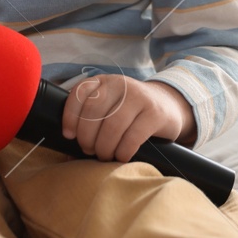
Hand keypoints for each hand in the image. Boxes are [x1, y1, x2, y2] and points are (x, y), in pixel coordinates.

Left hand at [60, 74, 197, 161]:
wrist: (168, 106)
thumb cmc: (131, 112)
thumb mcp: (110, 105)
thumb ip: (91, 118)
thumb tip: (69, 149)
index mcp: (104, 81)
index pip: (79, 93)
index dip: (70, 116)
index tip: (69, 136)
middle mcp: (121, 84)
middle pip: (94, 111)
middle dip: (87, 137)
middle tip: (90, 150)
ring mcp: (139, 97)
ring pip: (112, 126)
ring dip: (105, 147)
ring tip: (106, 155)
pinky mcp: (155, 113)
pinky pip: (133, 137)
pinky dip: (123, 151)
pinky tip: (122, 156)